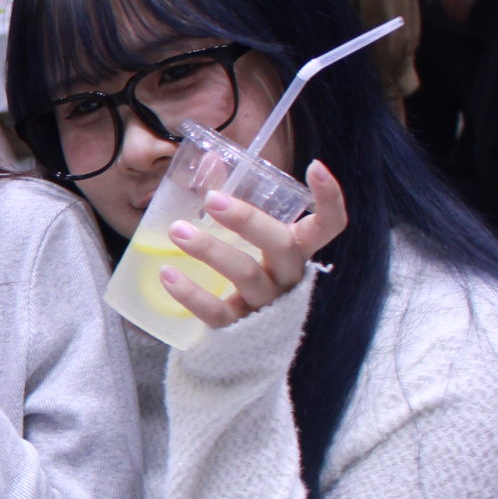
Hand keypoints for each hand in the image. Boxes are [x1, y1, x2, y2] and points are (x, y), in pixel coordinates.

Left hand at [162, 160, 349, 329]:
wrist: (240, 338)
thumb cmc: (244, 271)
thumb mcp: (244, 237)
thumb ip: (230, 199)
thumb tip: (210, 160)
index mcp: (296, 249)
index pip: (329, 225)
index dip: (330, 198)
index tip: (315, 165)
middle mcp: (288, 275)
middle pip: (281, 245)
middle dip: (247, 220)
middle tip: (212, 200)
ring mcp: (266, 303)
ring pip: (247, 275)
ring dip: (211, 250)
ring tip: (177, 230)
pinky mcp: (238, 327)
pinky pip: (217, 312)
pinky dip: (190, 293)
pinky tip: (167, 274)